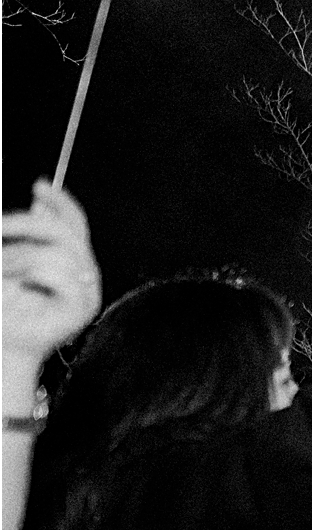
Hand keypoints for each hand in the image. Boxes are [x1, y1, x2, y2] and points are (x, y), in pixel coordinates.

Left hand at [3, 182, 101, 366]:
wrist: (4, 343)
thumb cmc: (5, 308)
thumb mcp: (11, 262)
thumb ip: (24, 238)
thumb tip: (38, 207)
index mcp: (68, 258)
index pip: (73, 223)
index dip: (60, 202)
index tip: (38, 186)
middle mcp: (82, 271)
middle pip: (66, 231)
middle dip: (27, 224)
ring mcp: (86, 289)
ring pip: (62, 252)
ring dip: (22, 256)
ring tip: (3, 270)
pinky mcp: (83, 307)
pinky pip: (64, 276)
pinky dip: (36, 276)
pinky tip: (22, 287)